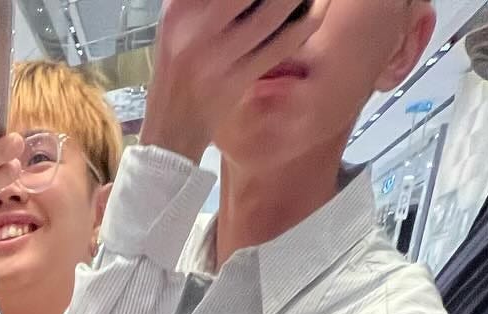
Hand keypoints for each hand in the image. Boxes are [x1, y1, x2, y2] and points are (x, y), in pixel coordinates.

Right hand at [141, 0, 324, 161]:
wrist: (171, 127)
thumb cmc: (177, 69)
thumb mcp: (175, 22)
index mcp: (179, 9)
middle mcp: (196, 30)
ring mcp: (218, 58)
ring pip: (273, 12)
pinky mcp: (237, 80)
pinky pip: (281, 46)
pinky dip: (305, 22)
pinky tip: (317, 8)